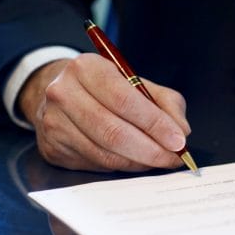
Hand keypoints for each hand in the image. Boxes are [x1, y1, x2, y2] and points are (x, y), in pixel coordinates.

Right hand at [18, 53, 190, 170]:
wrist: (63, 93)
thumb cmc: (107, 89)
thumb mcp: (138, 83)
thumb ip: (166, 104)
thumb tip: (181, 132)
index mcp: (87, 68)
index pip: (125, 101)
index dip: (155, 124)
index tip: (178, 141)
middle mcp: (63, 93)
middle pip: (113, 132)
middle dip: (151, 150)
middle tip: (173, 158)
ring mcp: (54, 122)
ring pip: (105, 154)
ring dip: (139, 162)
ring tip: (159, 160)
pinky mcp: (53, 148)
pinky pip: (96, 165)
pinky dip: (122, 166)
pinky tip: (134, 160)